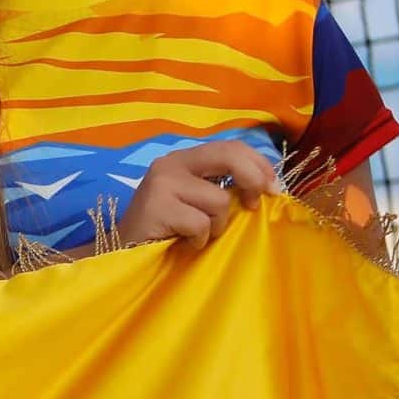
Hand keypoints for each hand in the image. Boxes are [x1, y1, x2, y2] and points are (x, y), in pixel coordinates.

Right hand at [116, 139, 277, 251]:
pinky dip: (199, 240)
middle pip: (228, 156)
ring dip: (216, 226)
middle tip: (254, 206)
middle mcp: (172, 162)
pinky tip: (182, 242)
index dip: (259, 164)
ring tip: (195, 234)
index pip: (230, 146)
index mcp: (185, 159)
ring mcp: (162, 182)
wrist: (124, 252)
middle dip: (252, 180)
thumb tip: (268, 188)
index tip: (274, 189)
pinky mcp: (157, 206)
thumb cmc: (168, 230)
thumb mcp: (198, 201)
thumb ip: (223, 187)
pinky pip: (202, 224)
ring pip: (219, 201)